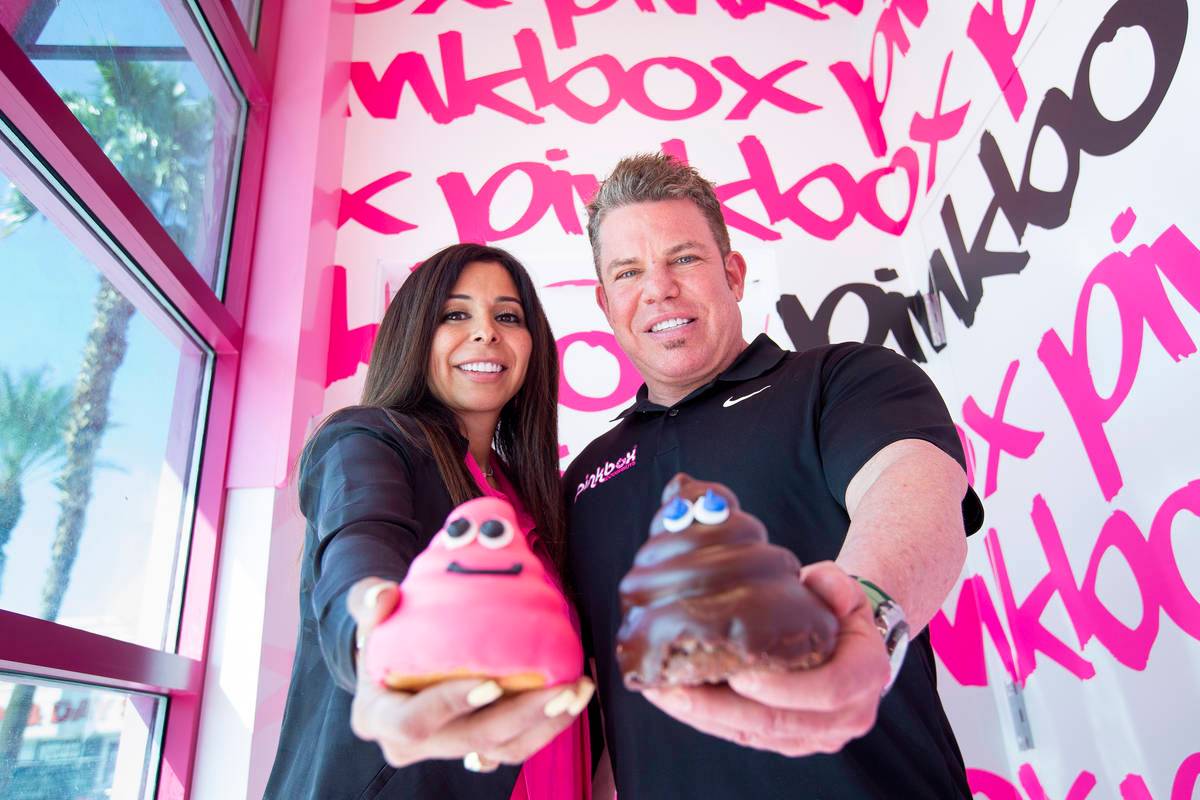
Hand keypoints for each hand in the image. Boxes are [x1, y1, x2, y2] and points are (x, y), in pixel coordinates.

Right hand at [346, 578, 593, 770]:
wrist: (392, 661)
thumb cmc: (383, 635)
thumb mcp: (369, 616)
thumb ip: (369, 603)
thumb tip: (384, 595)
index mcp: (379, 718)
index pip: (414, 723)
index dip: (451, 705)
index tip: (490, 683)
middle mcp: (412, 744)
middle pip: (472, 740)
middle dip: (521, 715)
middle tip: (559, 688)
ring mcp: (447, 748)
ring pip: (502, 750)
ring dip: (546, 723)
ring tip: (576, 690)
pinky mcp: (476, 746)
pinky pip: (515, 746)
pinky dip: (547, 724)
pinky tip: (573, 698)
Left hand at [641, 561, 889, 756]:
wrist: (846, 642)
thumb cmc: (837, 610)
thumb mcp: (843, 589)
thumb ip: (834, 584)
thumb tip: (821, 586)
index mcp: (865, 676)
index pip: (826, 690)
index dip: (782, 687)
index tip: (738, 673)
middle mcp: (846, 716)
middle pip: (780, 723)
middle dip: (723, 708)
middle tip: (676, 688)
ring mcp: (816, 736)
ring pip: (757, 735)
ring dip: (706, 717)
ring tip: (664, 693)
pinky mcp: (789, 742)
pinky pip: (747, 737)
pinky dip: (709, 721)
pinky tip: (676, 701)